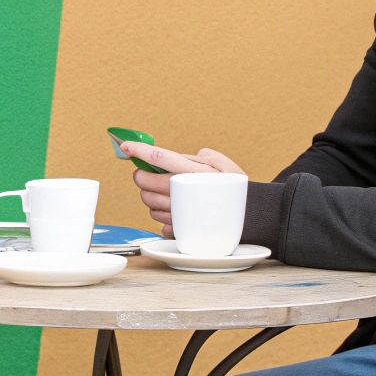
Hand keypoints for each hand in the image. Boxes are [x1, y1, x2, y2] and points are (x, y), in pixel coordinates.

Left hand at [120, 143, 244, 236]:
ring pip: (149, 202)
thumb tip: (183, 156)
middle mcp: (183, 193)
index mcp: (193, 172)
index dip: (139, 150)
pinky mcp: (179, 229)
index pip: (159, 157)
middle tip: (150, 174)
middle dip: (143, 176)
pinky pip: (158, 221)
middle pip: (145, 182)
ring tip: (172, 194)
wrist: (250, 220)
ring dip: (152, 196)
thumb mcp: (225, 165)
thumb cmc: (236, 190)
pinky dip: (163, 214)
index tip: (125, 146)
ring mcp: (180, 213)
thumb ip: (202, 157)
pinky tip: (179, 211)